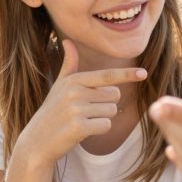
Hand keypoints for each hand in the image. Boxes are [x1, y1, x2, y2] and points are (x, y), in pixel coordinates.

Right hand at [18, 39, 147, 167]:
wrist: (37, 141)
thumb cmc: (52, 112)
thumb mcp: (59, 86)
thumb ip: (68, 65)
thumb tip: (67, 41)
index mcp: (73, 80)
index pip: (106, 76)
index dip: (126, 75)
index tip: (144, 73)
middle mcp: (75, 92)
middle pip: (114, 95)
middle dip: (106, 104)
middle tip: (86, 111)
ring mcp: (76, 109)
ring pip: (112, 111)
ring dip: (102, 118)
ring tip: (83, 120)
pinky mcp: (79, 127)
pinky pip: (106, 125)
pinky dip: (99, 130)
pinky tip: (83, 131)